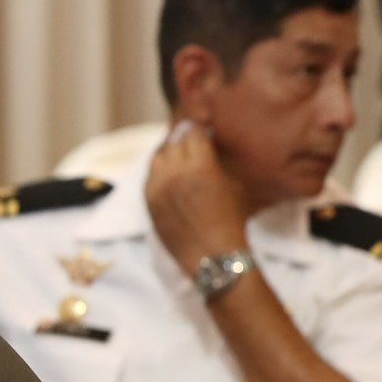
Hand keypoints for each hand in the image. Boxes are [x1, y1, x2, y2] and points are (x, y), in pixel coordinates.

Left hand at [145, 120, 251, 277]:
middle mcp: (173, 173)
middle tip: (192, 137)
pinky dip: (159, 170)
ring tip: (179, 154)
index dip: (198, 127)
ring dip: (168, 152)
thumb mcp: (234, 181)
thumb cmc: (232, 218)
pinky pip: (150, 176)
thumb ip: (218, 158)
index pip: (191, 131)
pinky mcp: (148, 201)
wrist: (212, 254)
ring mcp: (156, 187)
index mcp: (198, 164)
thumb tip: (209, 141)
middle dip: (183, 138)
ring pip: (158, 157)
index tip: (203, 127)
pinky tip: (169, 172)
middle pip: (173, 142)